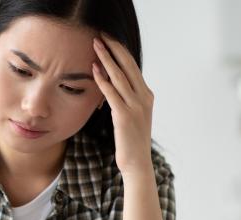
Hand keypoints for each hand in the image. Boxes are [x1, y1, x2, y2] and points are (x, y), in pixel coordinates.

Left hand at [91, 33, 153, 175]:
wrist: (137, 163)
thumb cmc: (131, 140)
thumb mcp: (133, 114)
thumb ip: (126, 98)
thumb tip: (113, 83)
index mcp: (147, 95)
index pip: (133, 66)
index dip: (121, 51)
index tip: (109, 39)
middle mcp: (144, 97)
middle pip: (128, 65)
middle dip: (114, 48)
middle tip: (102, 35)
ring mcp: (136, 106)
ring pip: (120, 76)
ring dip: (106, 59)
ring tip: (95, 45)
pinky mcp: (124, 116)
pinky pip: (112, 93)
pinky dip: (103, 80)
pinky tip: (94, 70)